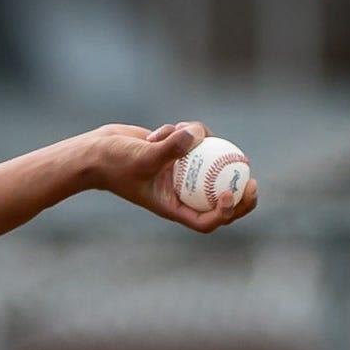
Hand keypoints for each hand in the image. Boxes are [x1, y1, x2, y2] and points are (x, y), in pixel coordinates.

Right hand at [88, 122, 258, 233]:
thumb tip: (198, 135)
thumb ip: (171, 148)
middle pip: (218, 199)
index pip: (205, 220)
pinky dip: (182, 132)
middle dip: (239, 193)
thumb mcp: (143, 157)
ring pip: (207, 162)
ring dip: (200, 144)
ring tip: (181, 132)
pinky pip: (193, 142)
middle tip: (252, 179)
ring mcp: (179, 172)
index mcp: (173, 207)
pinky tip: (162, 129)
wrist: (96, 152)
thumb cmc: (114, 163)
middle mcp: (179, 192)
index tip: (231, 195)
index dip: (224, 213)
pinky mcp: (176, 153)